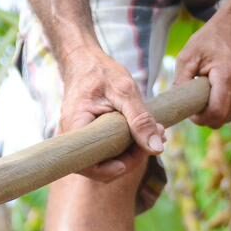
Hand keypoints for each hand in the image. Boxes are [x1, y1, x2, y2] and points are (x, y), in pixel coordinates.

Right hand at [59, 48, 164, 182]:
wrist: (85, 60)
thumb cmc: (101, 72)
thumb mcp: (126, 91)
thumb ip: (141, 119)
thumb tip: (157, 148)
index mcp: (76, 127)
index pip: (86, 165)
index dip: (108, 170)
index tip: (131, 159)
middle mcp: (73, 137)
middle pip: (98, 166)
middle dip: (127, 159)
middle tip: (151, 142)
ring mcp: (81, 138)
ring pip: (104, 159)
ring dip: (129, 152)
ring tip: (152, 133)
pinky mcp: (89, 135)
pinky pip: (105, 149)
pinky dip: (124, 145)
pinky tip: (141, 133)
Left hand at [175, 14, 230, 127]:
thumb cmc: (210, 40)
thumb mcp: (188, 56)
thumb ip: (181, 81)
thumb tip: (176, 104)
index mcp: (228, 77)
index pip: (215, 114)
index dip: (199, 118)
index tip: (190, 107)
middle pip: (220, 120)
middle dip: (204, 116)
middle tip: (195, 99)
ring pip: (227, 119)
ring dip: (213, 111)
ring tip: (207, 91)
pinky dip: (222, 107)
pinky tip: (217, 92)